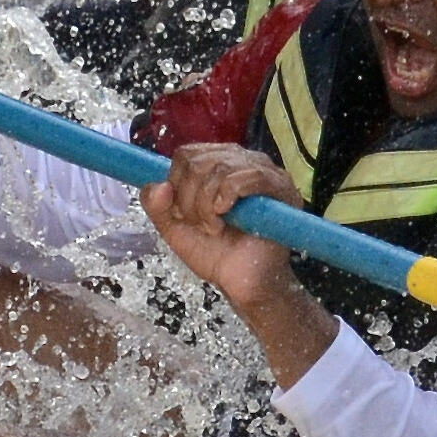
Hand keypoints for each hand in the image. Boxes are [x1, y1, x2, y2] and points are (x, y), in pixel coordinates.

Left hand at [142, 143, 337, 382]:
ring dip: (206, 204)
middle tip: (200, 225)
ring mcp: (264, 170)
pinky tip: (226, 217)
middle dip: (189, 198)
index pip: (187, 154)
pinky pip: (244, 176)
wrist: (244, 282)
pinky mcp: (280, 186)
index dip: (176, 184)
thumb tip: (159, 185)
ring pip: (219, 167)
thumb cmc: (215, 253)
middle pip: (198, 160)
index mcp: (217, 164)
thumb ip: (156, 206)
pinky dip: (226, 198)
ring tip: (214, 227)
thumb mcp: (175, 229)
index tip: (182, 214)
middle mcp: (242, 160)